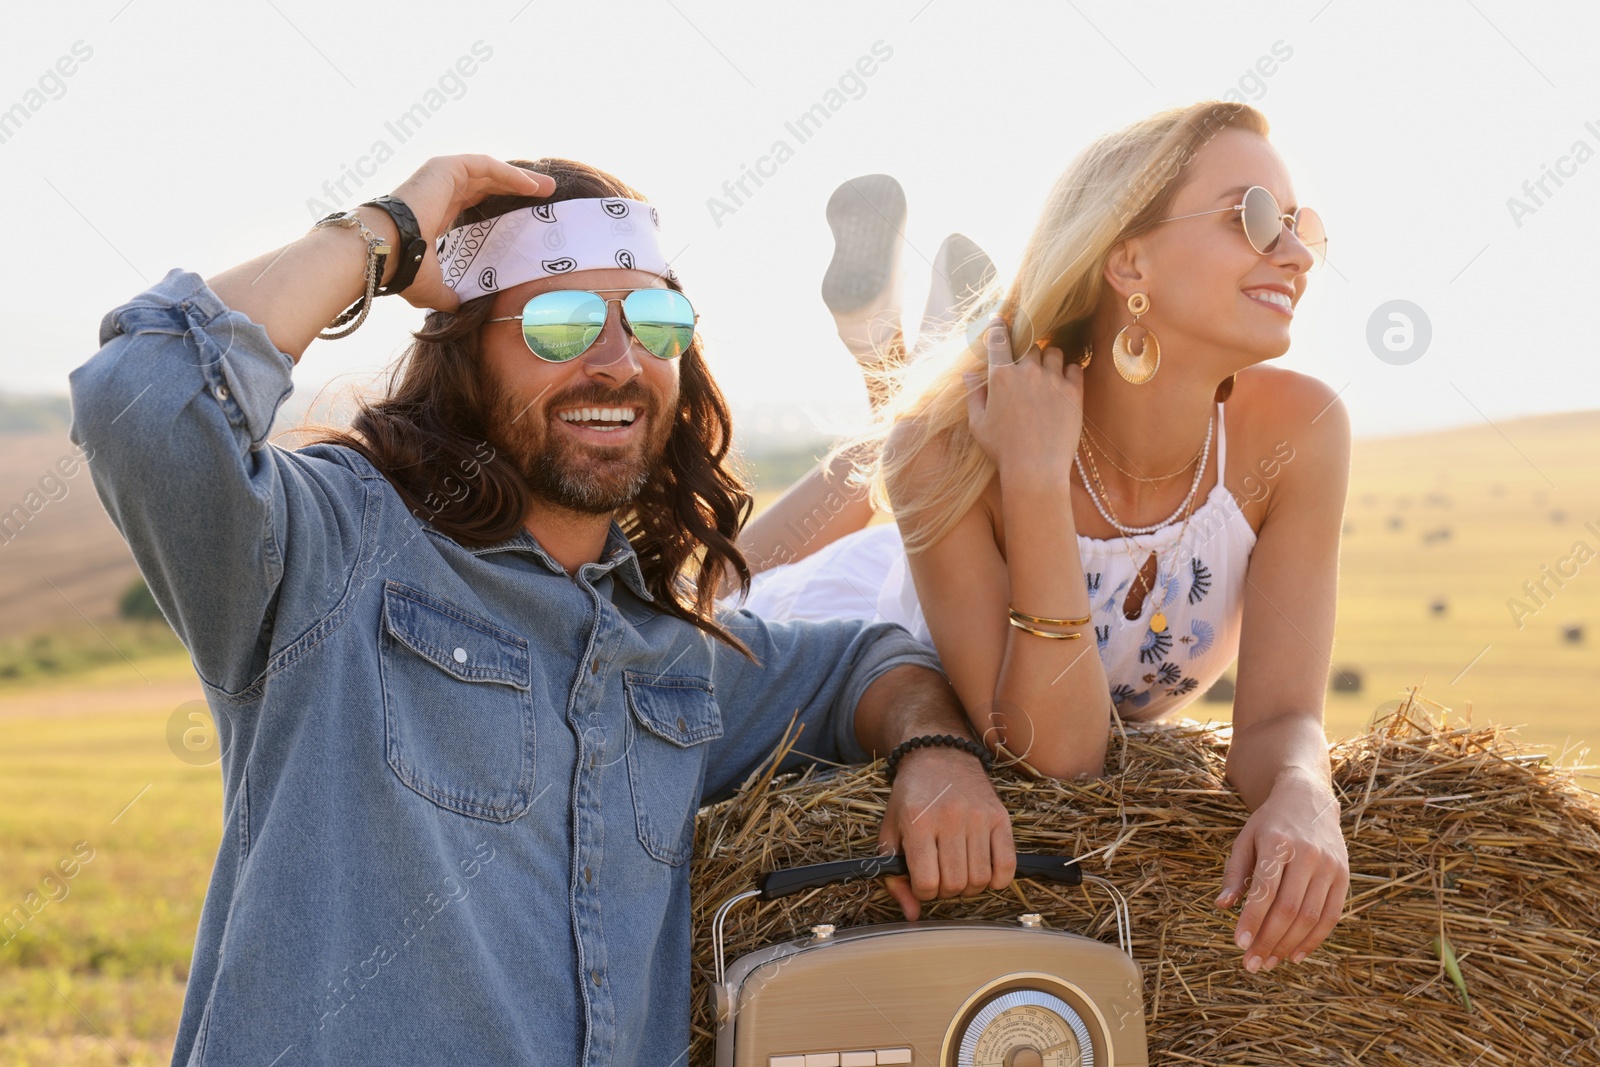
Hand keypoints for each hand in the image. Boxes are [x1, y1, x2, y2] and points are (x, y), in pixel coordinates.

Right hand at [384, 154, 553, 313]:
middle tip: (547, 197)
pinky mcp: (443, 167)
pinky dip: (509, 173)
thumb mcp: (434, 288)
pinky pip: (484, 165)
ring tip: (547, 187)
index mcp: (437, 213)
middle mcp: (439, 191)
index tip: (527, 215)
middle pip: (487, 184)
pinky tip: (531, 184)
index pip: (475, 203)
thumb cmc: (404, 270)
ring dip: (519, 178)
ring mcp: (440, 176)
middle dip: (518, 188)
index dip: (502, 205)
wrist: (385, 252)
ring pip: (488, 172)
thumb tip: (462, 309)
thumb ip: (451, 295)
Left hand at [877, 746, 1015, 920]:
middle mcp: (950, 819)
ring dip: (969, 887)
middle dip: (945, 891)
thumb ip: (893, 874)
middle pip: (955, 884)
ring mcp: (978, 818)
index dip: (922, 893)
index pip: (926, 883)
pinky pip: (1007, 865)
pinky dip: (998, 879)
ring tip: (959, 872)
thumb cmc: (911, 796)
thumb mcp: (890, 830)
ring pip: (980, 879)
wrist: (938, 755)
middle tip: (941, 876)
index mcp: (918, 823)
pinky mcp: (999, 817)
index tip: (922, 882)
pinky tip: (984, 873)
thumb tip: (911, 914)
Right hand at [963, 316, 1084, 484]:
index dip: (999, 326)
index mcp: (1000, 376)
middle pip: (1030, 346)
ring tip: (1046, 373)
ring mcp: (1052, 380)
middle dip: (1027, 352)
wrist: (1035, 469)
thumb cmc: (1002, 449)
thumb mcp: (978, 424)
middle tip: (1027, 367)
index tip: (999, 318)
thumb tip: (968, 374)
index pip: (999, 340)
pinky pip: (1075, 367)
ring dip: (1048, 358)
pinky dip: (1069, 371)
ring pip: (1053, 352)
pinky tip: (1064, 382)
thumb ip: (974, 395)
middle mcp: (1027, 371)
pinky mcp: (1074, 392)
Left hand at [1215, 771, 1348, 970]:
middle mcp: (1307, 855)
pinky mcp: (1344, 876)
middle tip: (1252, 963)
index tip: (1239, 943)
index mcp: (1278, 843)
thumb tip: (1222, 906)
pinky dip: (1314, 939)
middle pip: (1289, 909)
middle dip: (1268, 940)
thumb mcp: (1245, 839)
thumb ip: (1235, 873)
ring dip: (1289, 945)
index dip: (1252, 920)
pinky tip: (1295, 955)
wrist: (1309, 800)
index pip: (1265, 890)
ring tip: (1269, 962)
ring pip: (1310, 916)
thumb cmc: (1270, 823)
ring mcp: (1329, 866)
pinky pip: (1331, 915)